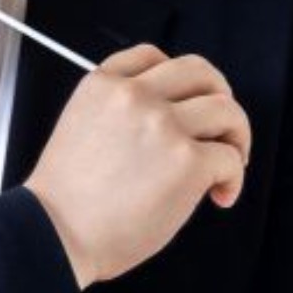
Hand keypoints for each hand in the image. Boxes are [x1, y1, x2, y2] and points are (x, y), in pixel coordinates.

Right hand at [23, 43, 252, 290]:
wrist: (55, 235)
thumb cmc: (65, 201)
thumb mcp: (80, 127)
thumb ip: (118, 112)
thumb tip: (168, 121)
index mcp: (103, 86)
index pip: (154, 56)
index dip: (178, 79)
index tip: (186, 101)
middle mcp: (135, 97)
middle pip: (201, 72)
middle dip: (220, 96)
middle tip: (222, 125)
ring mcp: (164, 126)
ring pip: (227, 110)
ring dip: (236, 136)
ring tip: (230, 161)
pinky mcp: (187, 162)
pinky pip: (230, 158)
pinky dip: (233, 178)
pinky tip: (219, 194)